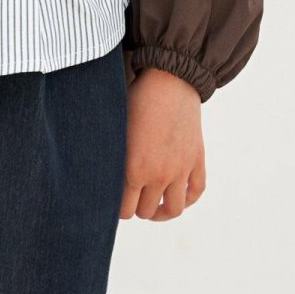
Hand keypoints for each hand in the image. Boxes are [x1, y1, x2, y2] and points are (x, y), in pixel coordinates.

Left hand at [120, 68, 205, 221]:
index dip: (118, 209)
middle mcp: (158, 175)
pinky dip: (187, 200)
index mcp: (133, 170)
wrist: (170, 80)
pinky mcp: (196, 160)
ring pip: (173, 209)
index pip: (124, 211)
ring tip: (154, 207)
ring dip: (162, 213)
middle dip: (137, 208)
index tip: (116, 201)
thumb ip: (110, 160)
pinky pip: (196, 192)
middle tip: (132, 199)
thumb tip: (98, 181)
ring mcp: (180, 169)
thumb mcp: (115, 131)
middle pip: (146, 212)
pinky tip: (176, 197)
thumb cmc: (135, 101)